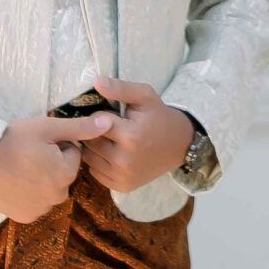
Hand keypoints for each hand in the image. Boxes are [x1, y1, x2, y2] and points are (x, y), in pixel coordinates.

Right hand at [0, 112, 114, 222]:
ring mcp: (40, 209)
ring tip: (20, 165)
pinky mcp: (24, 217)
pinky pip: (36, 203)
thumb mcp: (46, 127)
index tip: (40, 141)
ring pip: (50, 189)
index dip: (59, 144)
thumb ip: (80, 128)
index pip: (73, 155)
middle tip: (30, 152)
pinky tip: (15, 180)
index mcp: (64, 174)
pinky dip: (29, 193)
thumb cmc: (12, 139)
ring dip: (42, 178)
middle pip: (63, 174)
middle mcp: (56, 196)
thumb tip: (109, 123)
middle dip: (52, 163)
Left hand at [79, 76, 193, 191]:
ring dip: (93, 146)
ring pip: (89, 157)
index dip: (99, 114)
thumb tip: (95, 82)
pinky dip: (98, 161)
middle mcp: (124, 161)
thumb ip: (120, 88)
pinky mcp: (122, 186)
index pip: (95, 122)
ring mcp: (123, 176)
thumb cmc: (159, 116)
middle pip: (89, 141)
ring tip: (107, 137)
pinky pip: (95, 171)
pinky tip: (110, 151)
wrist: (179, 145)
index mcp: (130, 136)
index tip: (109, 112)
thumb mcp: (144, 95)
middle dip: (94, 130)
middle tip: (106, 125)